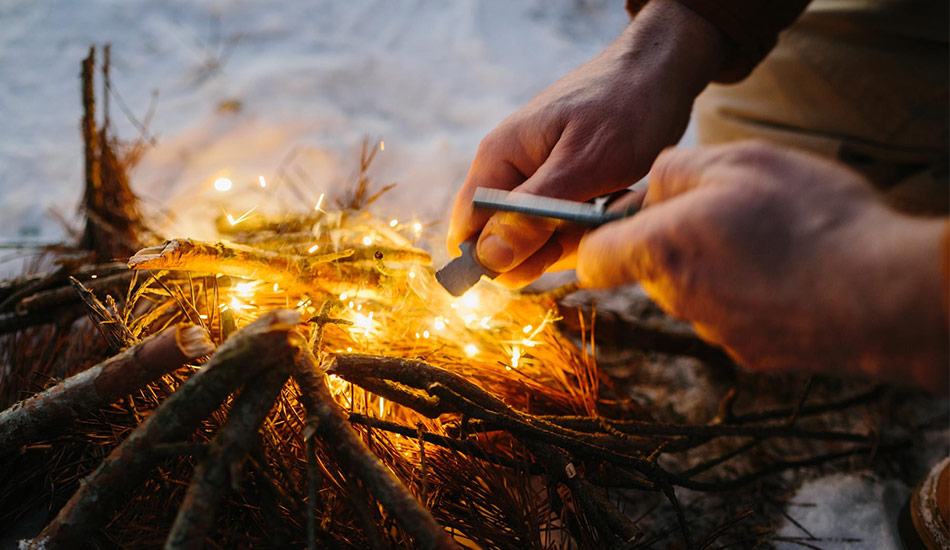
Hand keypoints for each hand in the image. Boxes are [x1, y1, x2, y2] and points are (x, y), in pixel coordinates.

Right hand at [447, 0, 725, 287]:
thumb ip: (533, 213)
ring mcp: (536, 180)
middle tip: (589, 228)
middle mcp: (510, 172)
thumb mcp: (584, 165)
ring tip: (610, 206)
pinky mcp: (562, 188)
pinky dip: (588, 228)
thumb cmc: (625, 107)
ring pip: (537, 239)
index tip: (541, 260)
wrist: (663, 71)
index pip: (467, 230)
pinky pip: (561, 227)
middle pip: (502, 242)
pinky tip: (614, 204)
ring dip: (573, 239)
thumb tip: (486, 259)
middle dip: (544, 251)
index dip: (492, 261)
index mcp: (498, 159)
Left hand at [577, 141, 948, 390]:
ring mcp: (715, 333)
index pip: (591, 258)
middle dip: (675, 236)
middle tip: (730, 208)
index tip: (625, 215)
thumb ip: (675, 171)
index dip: (599, 234)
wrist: (885, 297)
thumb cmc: (809, 221)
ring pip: (695, 288)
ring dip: (718, 261)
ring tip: (773, 237)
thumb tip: (650, 188)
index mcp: (659, 252)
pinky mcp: (753, 353)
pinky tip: (794, 270)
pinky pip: (735, 311)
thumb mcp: (738, 162)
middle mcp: (678, 301)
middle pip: (650, 266)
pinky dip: (753, 291)